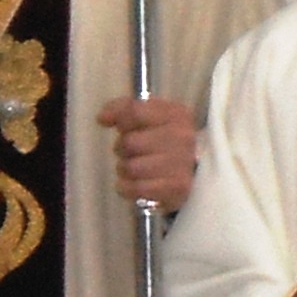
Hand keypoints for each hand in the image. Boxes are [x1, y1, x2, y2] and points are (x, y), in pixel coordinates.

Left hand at [103, 94, 198, 213]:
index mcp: (176, 114)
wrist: (194, 172)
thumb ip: (125, 109)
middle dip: (122, 149)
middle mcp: (182, 136)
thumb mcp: (151, 116)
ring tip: (134, 169)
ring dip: (124, 170)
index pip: (134, 112)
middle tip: (131, 152)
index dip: (119, 120)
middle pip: (129, 142)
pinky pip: (136, 188)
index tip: (112, 124)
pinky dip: (127, 188)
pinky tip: (133, 184)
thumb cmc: (164, 140)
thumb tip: (102, 117)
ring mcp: (181, 163)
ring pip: (130, 167)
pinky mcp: (177, 187)